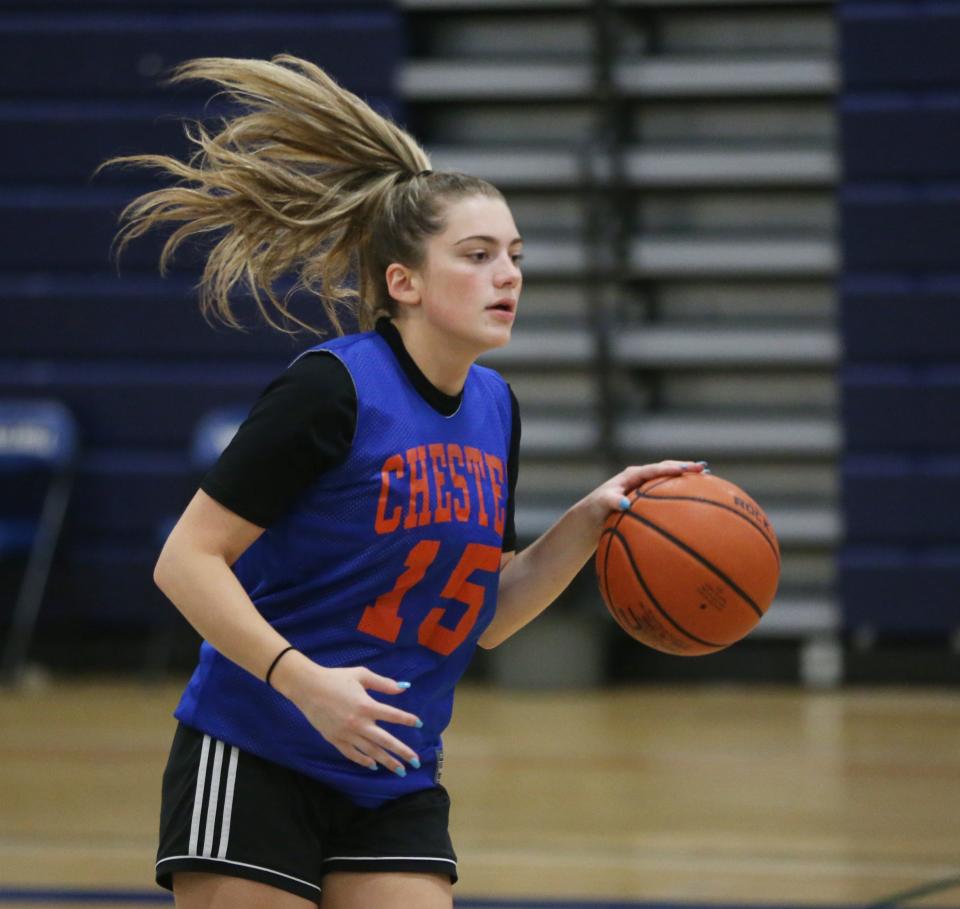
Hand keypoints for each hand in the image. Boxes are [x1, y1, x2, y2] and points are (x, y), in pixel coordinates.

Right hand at [274, 653, 421, 774]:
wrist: (307, 687)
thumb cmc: (335, 678)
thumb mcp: (361, 675)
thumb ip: (383, 683)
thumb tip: (404, 687)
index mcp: (366, 705)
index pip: (392, 715)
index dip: (407, 719)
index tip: (420, 724)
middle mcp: (358, 723)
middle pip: (385, 741)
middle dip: (402, 752)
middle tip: (416, 762)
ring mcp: (346, 734)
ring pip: (370, 752)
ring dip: (387, 761)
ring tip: (400, 770)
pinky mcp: (335, 740)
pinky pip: (352, 754)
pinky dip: (363, 762)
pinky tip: (374, 766)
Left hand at [579, 459, 705, 529]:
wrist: (591, 518)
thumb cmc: (595, 510)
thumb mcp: (601, 504)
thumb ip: (612, 501)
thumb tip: (624, 504)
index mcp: (630, 475)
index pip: (653, 469)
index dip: (669, 469)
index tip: (685, 469)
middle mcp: (640, 478)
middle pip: (666, 469)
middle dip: (684, 468)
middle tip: (703, 468)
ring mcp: (645, 487)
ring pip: (669, 479)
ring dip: (685, 478)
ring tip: (706, 478)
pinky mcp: (648, 498)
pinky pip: (666, 493)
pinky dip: (680, 493)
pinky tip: (695, 500)